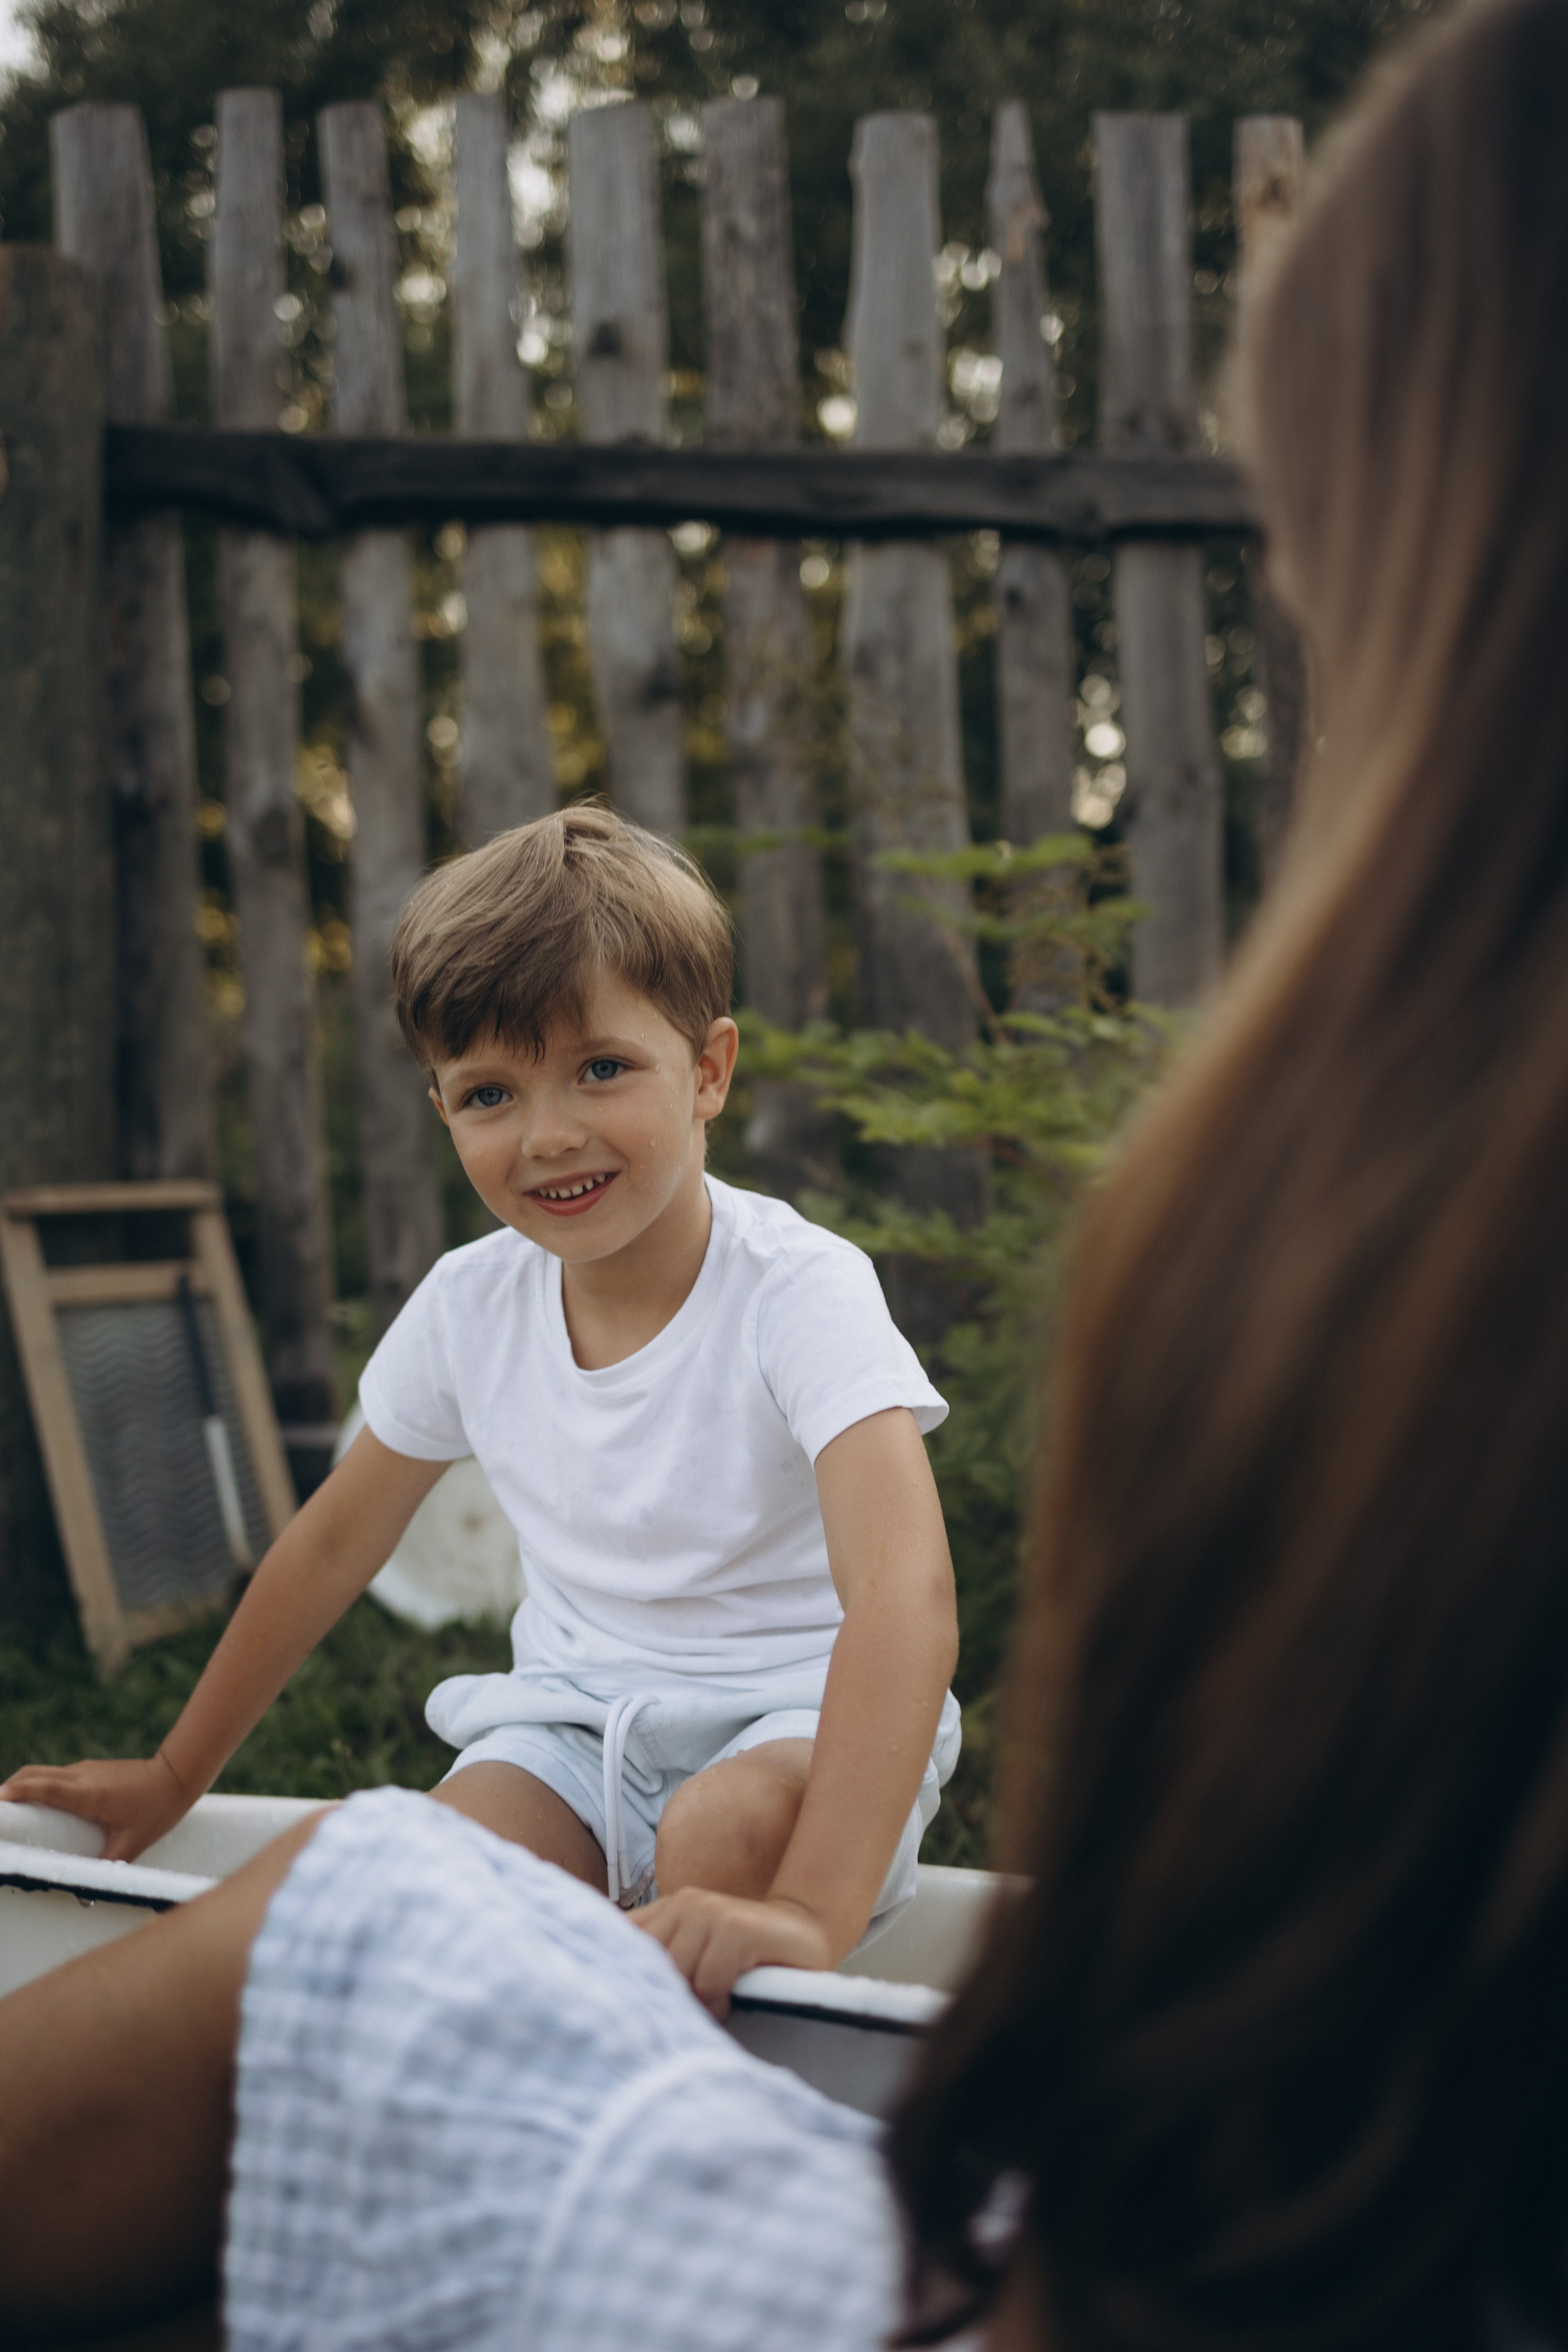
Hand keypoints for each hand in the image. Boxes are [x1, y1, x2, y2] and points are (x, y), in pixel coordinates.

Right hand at [0, 1752, 194, 1863]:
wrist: (178, 1774)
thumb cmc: (157, 1809)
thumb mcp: (132, 1843)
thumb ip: (107, 1867)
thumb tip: (85, 1896)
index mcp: (88, 1793)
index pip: (44, 1787)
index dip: (17, 1791)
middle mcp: (82, 1776)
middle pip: (33, 1774)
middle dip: (9, 1788)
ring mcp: (85, 1769)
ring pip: (43, 1771)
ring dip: (22, 1785)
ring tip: (6, 1808)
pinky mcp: (90, 1769)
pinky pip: (56, 1774)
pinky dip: (38, 1785)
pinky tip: (36, 1803)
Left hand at [634, 1887, 836, 2016]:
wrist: (803, 1932)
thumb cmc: (742, 1957)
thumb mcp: (693, 1954)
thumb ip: (658, 1963)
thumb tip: (609, 1998)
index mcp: (663, 1910)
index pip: (615, 1941)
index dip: (617, 1980)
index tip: (624, 2010)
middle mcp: (681, 1904)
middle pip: (645, 1967)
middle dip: (662, 1998)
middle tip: (682, 2014)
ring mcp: (708, 1911)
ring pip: (675, 1975)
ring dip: (694, 2004)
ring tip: (713, 2006)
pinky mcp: (735, 1927)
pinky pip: (707, 1982)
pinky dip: (718, 2004)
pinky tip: (730, 2002)